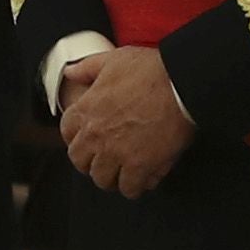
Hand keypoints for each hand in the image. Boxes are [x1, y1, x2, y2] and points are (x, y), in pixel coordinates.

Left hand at [57, 41, 196, 194]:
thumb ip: (88, 68)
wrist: (182, 84)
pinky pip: (129, 188)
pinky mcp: (140, 166)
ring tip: (124, 171)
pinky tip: (144, 177)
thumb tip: (70, 72)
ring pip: (103, 180)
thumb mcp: (114, 60)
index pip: (67, 133)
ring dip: (113, 176)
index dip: (78, 137)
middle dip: (92, 161)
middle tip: (106, 158)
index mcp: (87, 110)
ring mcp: (116, 153)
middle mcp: (97, 135)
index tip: (88, 138)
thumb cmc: (152, 71)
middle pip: (81, 162)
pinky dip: (136, 185)